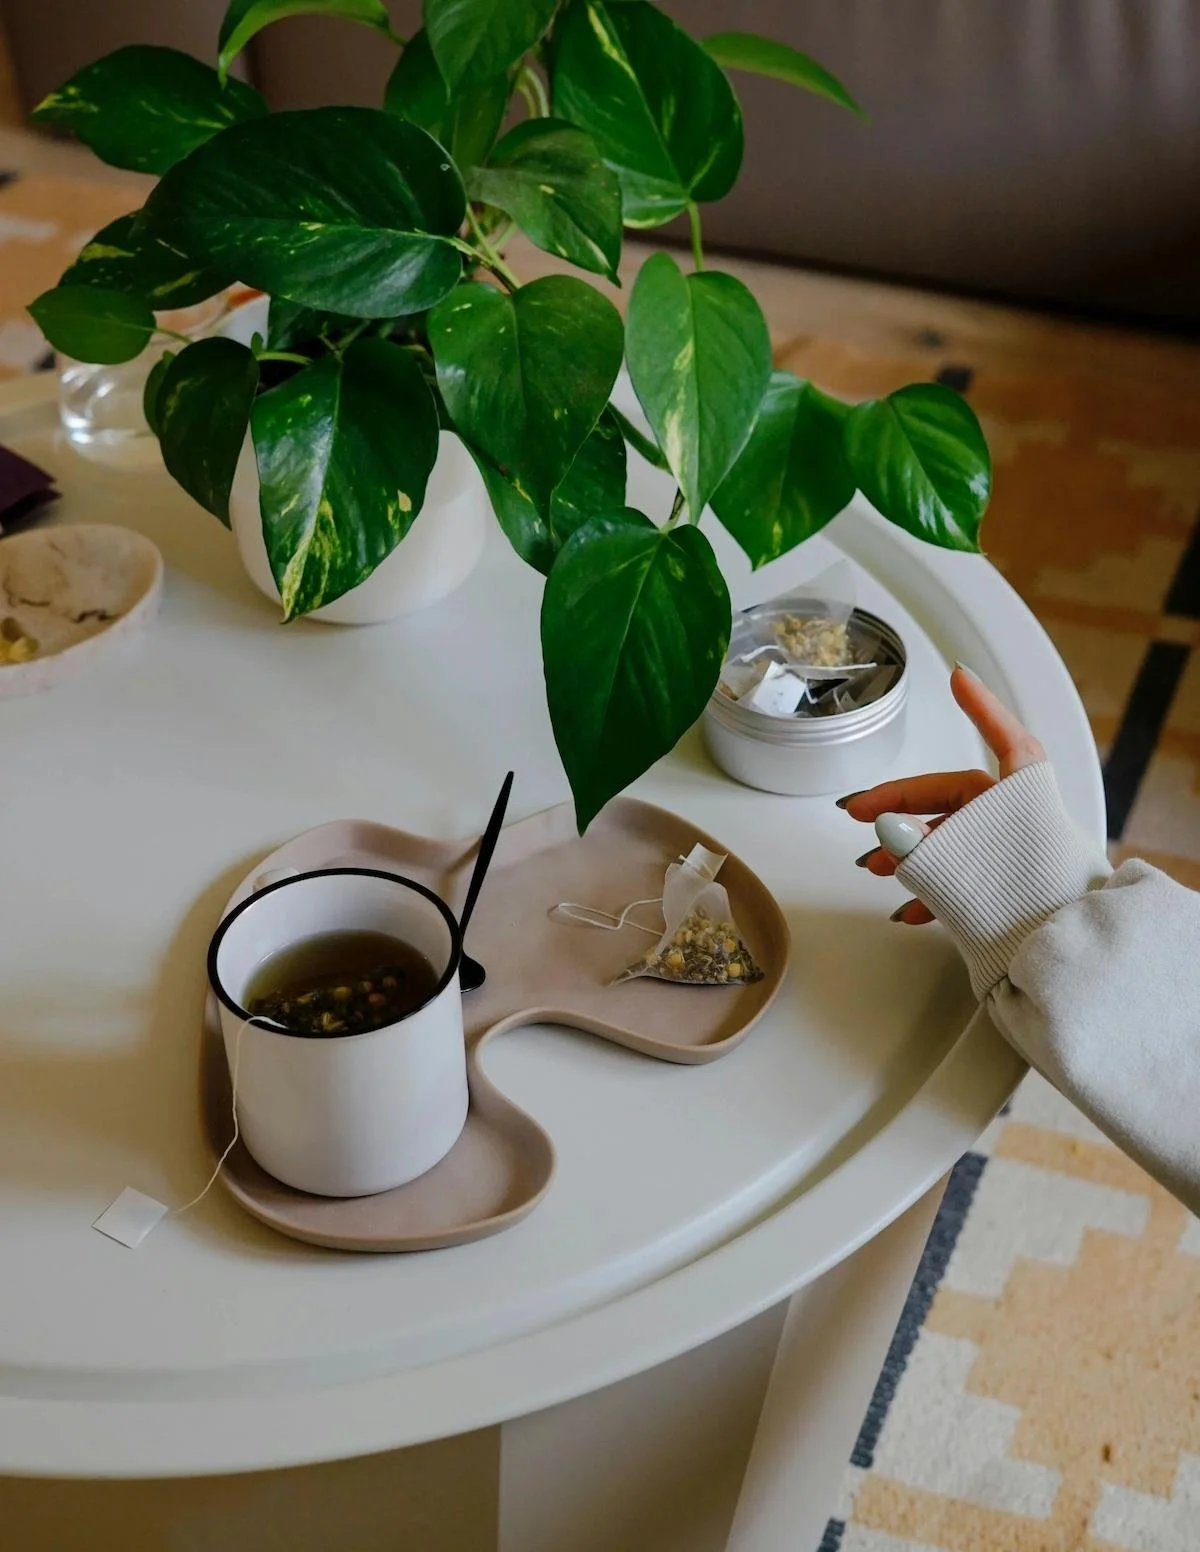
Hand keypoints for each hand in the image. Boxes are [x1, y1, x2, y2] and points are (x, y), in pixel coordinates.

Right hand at [841, 666, 1046, 923]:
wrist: (1066, 950)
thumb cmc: (1032, 897)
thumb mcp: (961, 859)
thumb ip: (918, 843)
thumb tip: (886, 832)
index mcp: (1021, 796)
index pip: (1003, 737)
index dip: (981, 706)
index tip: (959, 677)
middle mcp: (1018, 818)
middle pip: (952, 796)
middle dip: (901, 808)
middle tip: (860, 813)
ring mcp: (1014, 853)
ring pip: (952, 839)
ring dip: (909, 850)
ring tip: (875, 865)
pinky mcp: (1011, 886)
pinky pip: (964, 877)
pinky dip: (934, 887)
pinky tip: (908, 907)